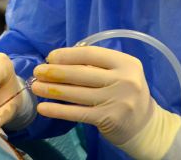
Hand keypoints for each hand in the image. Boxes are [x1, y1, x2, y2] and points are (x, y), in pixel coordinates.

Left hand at [32, 46, 154, 146]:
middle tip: (38, 72)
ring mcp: (116, 101)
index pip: (91, 54)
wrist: (145, 125)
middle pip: (81, 73)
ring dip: (51, 90)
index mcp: (126, 63)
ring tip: (36, 87)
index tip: (50, 57)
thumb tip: (60, 61)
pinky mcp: (107, 119)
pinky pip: (77, 113)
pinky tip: (44, 108)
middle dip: (55, 72)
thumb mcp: (120, 73)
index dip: (68, 55)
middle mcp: (124, 80)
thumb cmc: (126, 93)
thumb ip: (97, 65)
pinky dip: (58, 110)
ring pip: (76, 93)